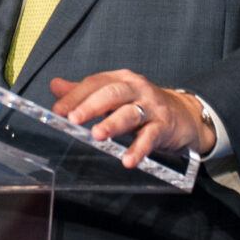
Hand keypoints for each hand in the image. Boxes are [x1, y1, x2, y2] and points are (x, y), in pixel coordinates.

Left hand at [50, 69, 215, 167]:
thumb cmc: (143, 105)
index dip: (75, 96)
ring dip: (113, 124)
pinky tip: (128, 160)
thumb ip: (85, 91)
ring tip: (97, 135)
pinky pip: (150, 137)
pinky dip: (139, 149)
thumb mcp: (115, 95)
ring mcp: (151, 106)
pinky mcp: (164, 126)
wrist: (184, 114)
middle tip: (73, 119)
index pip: (95, 83)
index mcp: (120, 79)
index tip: (58, 110)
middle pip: (112, 93)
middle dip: (91, 105)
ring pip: (130, 112)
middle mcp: (136, 88)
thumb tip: (55, 85)